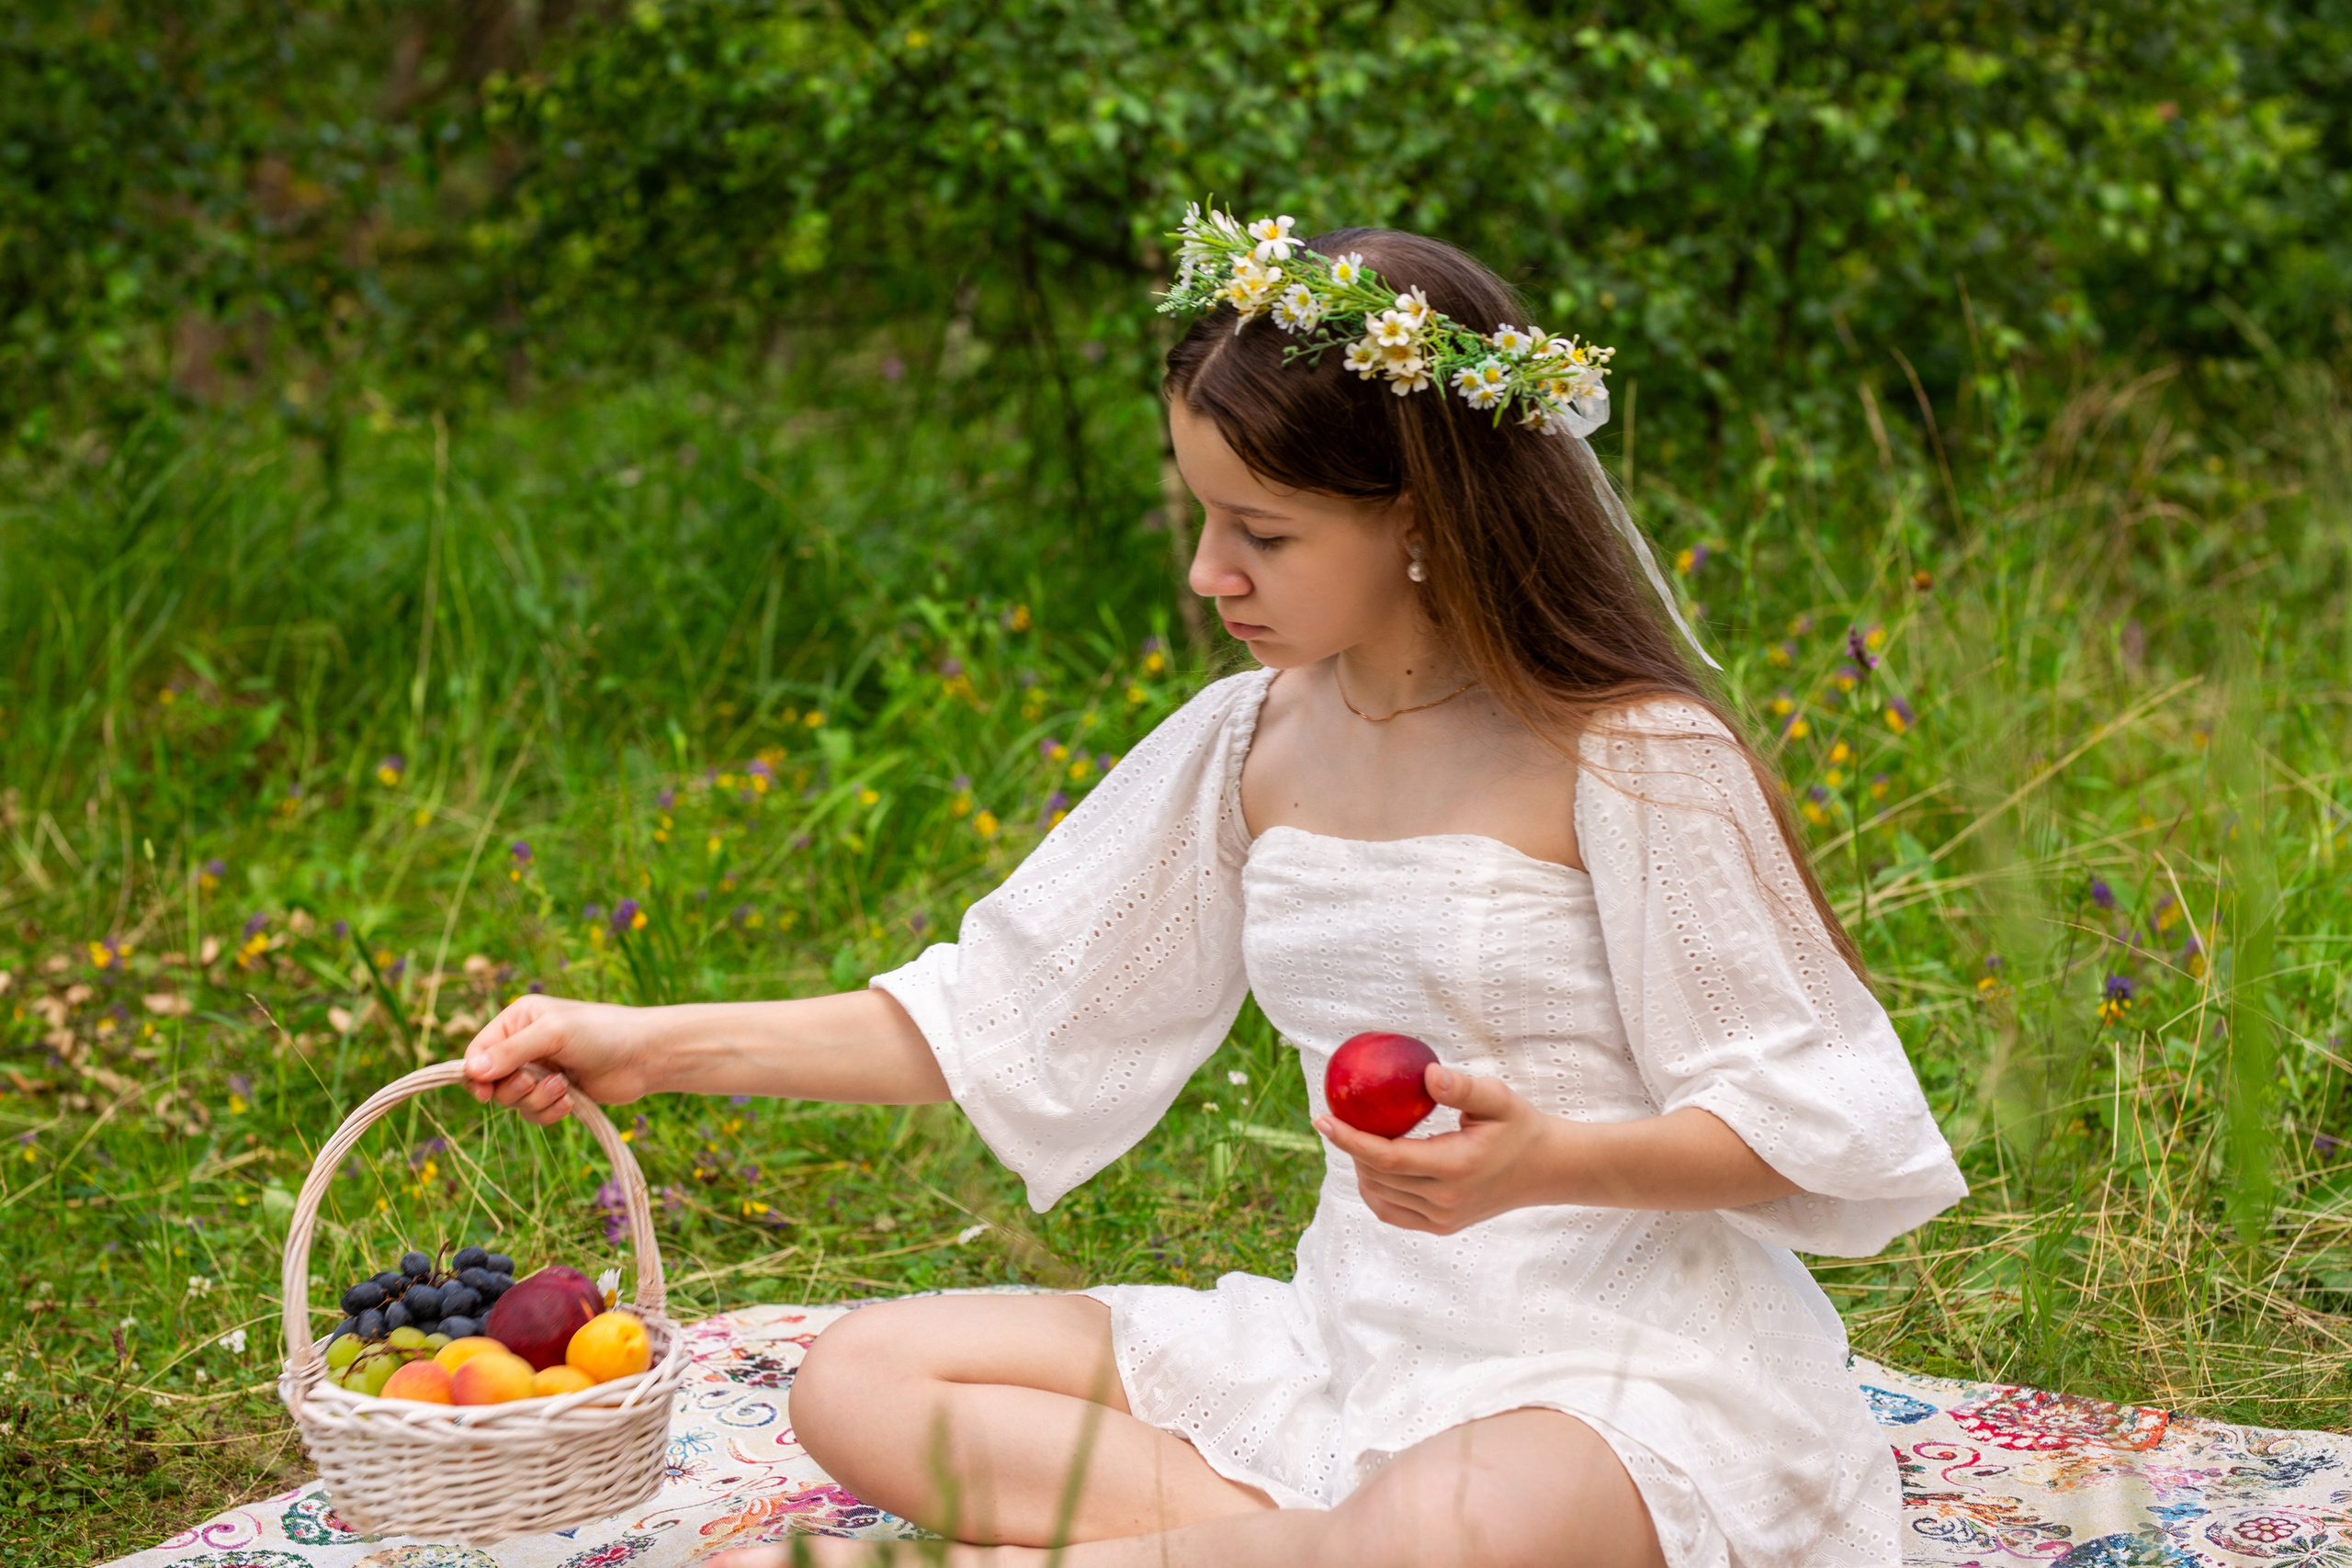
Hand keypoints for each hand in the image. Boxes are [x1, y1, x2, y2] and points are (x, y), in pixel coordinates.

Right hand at [461, 995, 660, 1124]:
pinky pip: (535, 1114)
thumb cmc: (602, 1032)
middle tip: (535, 1082)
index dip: (476, 1075)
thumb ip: (511, 1052)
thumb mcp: (553, 1034)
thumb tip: (471, 1071)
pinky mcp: (557, 1093)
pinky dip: (550, 1112)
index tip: (485, 1092)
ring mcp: (540, 1071)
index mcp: (517, 1020)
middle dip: (513, 1089)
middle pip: (491, 1082)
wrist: (645, 1056)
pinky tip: (572, 1101)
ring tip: (564, 1088)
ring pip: (514, 1101)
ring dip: (537, 1101)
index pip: (477, 1052)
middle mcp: (524, 1045)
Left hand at [1313, 1065, 1566, 1234]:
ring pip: (1380, 1197)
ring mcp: (1443, 1218)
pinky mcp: (1443, 1227)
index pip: (1385, 1156)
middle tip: (1337, 1119)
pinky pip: (1393, 1213)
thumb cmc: (1519, 1126)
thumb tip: (1426, 1073)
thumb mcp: (1497, 1098)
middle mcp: (1445, 1199)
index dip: (1348, 1139)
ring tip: (1357, 1139)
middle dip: (1350, 1149)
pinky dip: (1376, 1191)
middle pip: (1376, 1176)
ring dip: (1361, 1169)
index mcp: (1455, 1167)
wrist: (1547, 1169)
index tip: (1322, 1118)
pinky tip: (1373, 1167)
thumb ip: (1462, 1087)